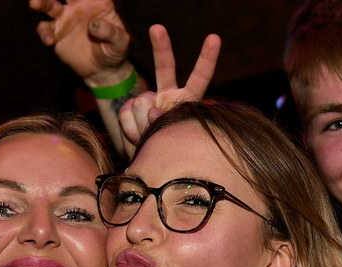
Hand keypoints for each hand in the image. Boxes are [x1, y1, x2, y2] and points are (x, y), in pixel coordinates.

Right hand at [30, 0, 130, 84]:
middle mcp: (78, 5)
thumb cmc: (114, 52)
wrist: (102, 70)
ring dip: (42, 2)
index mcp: (97, 1)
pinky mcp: (56, 35)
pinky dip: (44, 34)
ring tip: (34, 3)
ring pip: (49, 5)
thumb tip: (94, 25)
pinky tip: (49, 41)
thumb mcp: (120, 43)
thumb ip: (111, 32)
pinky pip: (45, 30)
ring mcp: (65, 19)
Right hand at [118, 24, 220, 149]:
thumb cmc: (168, 155)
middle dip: (161, 47)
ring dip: (142, 126)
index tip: (214, 38)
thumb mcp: (173, 142)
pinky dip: (129, 128)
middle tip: (157, 28)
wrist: (147, 163)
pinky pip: (126, 112)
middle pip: (165, 67)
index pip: (199, 78)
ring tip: (147, 138)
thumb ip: (166, 124)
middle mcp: (168, 96)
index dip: (207, 59)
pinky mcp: (130, 107)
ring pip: (142, 102)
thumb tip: (152, 111)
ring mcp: (148, 100)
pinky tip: (135, 135)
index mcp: (186, 102)